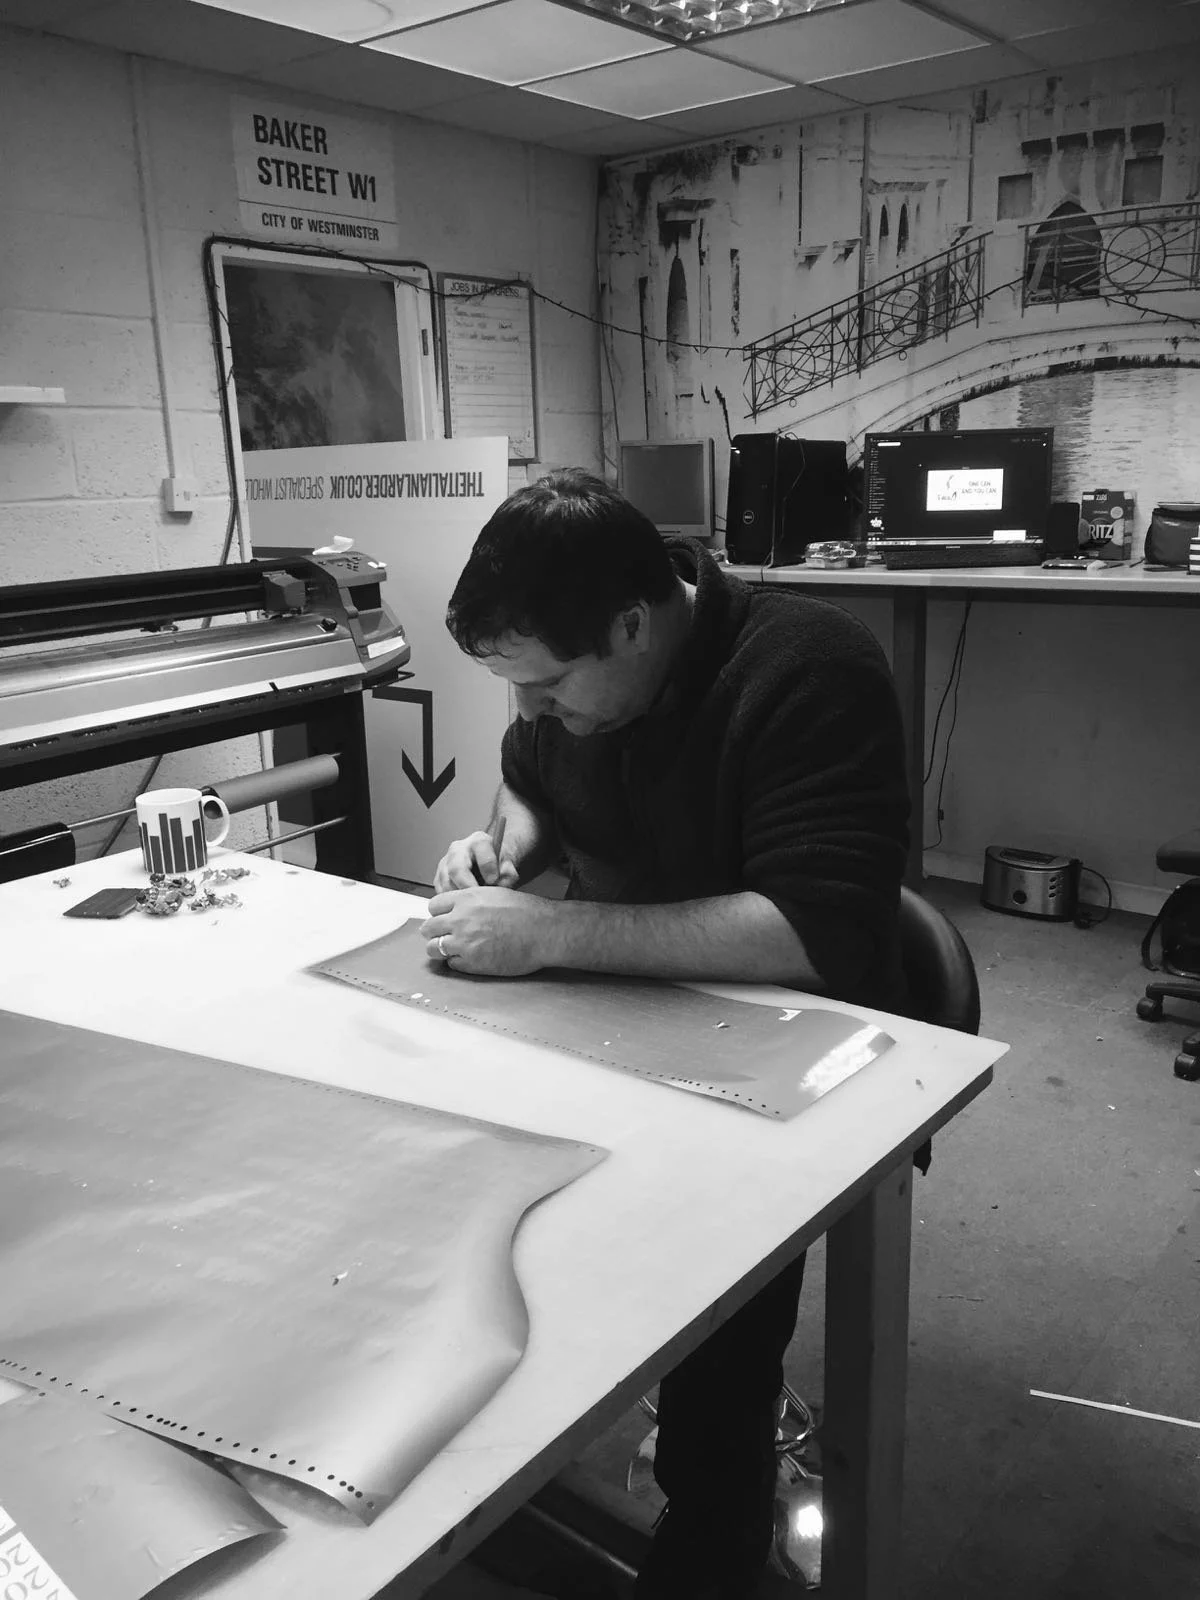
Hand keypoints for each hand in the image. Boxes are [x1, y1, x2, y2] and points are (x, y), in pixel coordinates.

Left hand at [421, 887, 556, 975]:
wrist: (545, 931)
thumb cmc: (526, 911)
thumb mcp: (494, 893)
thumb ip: (470, 901)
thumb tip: (456, 910)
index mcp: (466, 899)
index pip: (433, 906)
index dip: (439, 913)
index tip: (445, 918)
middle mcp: (460, 920)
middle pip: (428, 928)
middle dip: (435, 932)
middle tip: (445, 936)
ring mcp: (464, 943)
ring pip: (434, 949)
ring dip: (442, 949)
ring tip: (456, 949)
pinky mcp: (472, 963)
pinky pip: (452, 964)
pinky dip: (458, 962)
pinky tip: (471, 957)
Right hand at [433, 831, 518, 893]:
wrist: (489, 864)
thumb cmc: (497, 864)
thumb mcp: (509, 865)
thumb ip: (508, 873)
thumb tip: (500, 883)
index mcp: (478, 841)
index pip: (480, 848)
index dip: (487, 867)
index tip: (493, 880)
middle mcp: (458, 849)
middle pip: (456, 868)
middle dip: (468, 886)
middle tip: (478, 897)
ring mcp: (445, 863)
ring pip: (446, 883)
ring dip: (460, 896)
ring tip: (473, 901)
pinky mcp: (438, 877)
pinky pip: (441, 891)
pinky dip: (452, 900)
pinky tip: (464, 901)